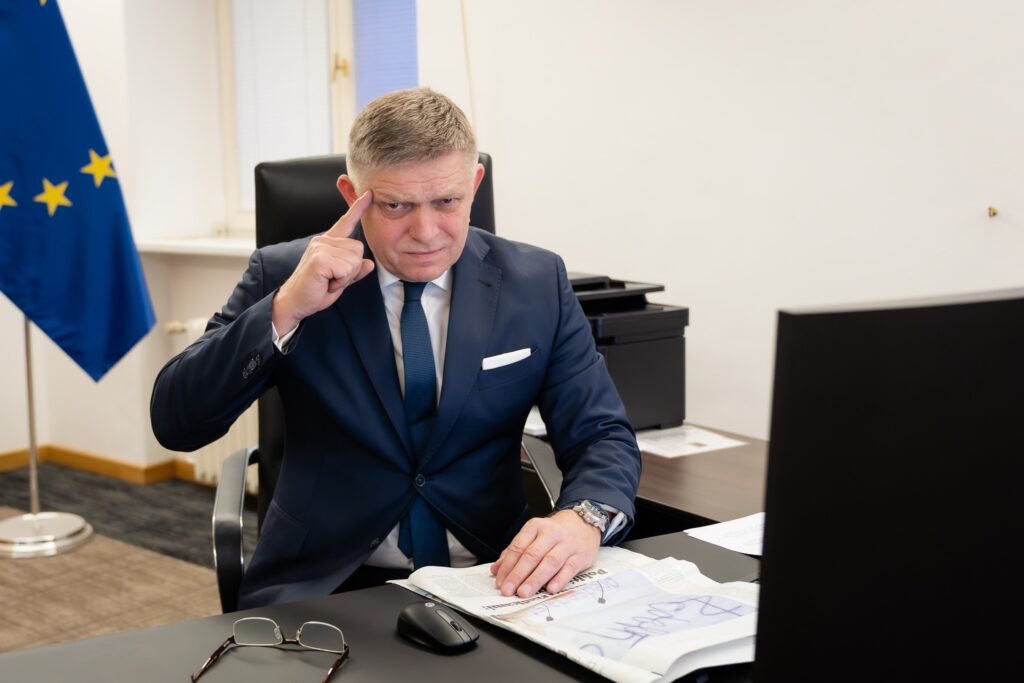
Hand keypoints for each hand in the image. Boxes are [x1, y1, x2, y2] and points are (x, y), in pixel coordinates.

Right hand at [272, 191, 375, 333]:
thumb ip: (354, 271)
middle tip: (332, 278)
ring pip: (354, 260)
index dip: (358, 208)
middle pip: (358, 249)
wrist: (295, 303)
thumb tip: (369, 264)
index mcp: (328, 243)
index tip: (369, 194)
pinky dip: (341, 281)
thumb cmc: (315, 291)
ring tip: (328, 280)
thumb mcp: (340, 281)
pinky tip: (326, 282)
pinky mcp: (320, 258)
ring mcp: (320, 248)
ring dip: (345, 276)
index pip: (346, 222)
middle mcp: (323, 241)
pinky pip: (347, 269)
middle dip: (351, 270)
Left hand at [490, 509, 599, 597]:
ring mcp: (567, 544)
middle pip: (532, 555)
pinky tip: (550, 589)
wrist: (583, 523)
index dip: (507, 566)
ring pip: (550, 562)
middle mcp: (551, 533)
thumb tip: (496, 569)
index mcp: (535, 526)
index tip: (500, 582)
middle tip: (509, 590)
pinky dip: (559, 579)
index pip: (518, 547)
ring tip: (524, 592)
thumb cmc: (554, 533)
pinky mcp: (581, 555)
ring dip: (536, 579)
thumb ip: (515, 551)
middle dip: (518, 574)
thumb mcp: (533, 535)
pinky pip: (569, 568)